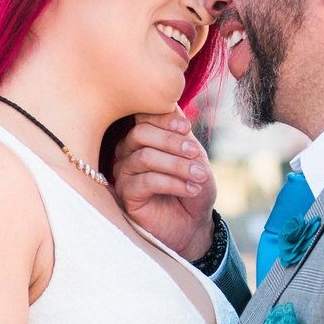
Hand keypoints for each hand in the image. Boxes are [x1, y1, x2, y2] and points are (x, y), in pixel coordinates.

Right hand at [112, 112, 215, 261]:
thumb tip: (172, 101)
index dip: (164, 118)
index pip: (144, 116)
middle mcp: (128, 150)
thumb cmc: (193, 185)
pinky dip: (172, 182)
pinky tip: (191, 189)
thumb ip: (181, 132)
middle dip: (172, 142)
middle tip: (195, 153)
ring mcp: (124, 172)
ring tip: (199, 176)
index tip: (187, 127)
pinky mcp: (125, 194)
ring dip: (177, 165)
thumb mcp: (194, 155)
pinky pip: (145, 181)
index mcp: (144, 136)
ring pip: (144, 157)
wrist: (194, 222)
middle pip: (140, 133)